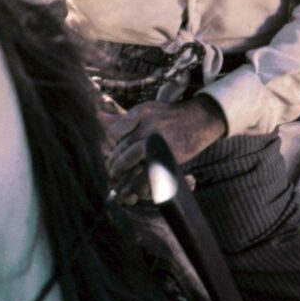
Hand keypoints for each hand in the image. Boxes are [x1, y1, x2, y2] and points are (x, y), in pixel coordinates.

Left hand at [106, 97, 227, 196]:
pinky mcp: (167, 155)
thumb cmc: (171, 116)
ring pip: (130, 159)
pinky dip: (136, 183)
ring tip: (116, 178)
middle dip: (114, 162)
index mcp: (141, 112)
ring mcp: (158, 140)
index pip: (115, 132)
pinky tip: (130, 190)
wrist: (200, 120)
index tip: (113, 153)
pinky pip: (147, 172)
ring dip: (120, 171)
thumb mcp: (147, 110)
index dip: (112, 145)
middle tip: (112, 171)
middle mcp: (148, 125)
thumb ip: (125, 118)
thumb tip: (99, 118)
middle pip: (122, 146)